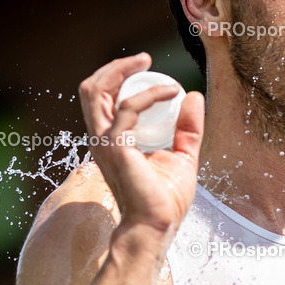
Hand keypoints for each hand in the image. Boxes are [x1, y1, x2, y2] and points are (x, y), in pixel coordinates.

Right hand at [78, 53, 203, 236]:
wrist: (157, 226)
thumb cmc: (164, 200)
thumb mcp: (182, 156)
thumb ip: (188, 129)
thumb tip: (193, 96)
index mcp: (110, 140)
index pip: (102, 98)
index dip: (119, 77)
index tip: (147, 68)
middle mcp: (100, 138)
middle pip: (92, 88)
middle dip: (115, 66)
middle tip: (144, 59)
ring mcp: (104, 142)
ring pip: (96, 90)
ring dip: (121, 70)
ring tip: (146, 62)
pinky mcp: (115, 147)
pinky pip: (128, 108)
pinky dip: (149, 95)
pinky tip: (171, 93)